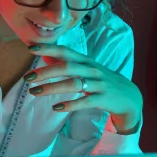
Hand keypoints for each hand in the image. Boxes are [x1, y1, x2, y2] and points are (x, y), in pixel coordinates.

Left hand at [23, 43, 142, 128]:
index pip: (66, 51)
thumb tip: (46, 56)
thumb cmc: (103, 82)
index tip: (31, 48)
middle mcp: (92, 69)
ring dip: (52, 88)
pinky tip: (56, 108)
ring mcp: (98, 84)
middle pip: (67, 67)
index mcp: (86, 61)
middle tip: (28, 78)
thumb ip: (68, 63)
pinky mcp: (103, 99)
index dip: (49, 48)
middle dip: (46, 71)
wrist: (129, 98)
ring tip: (34, 92)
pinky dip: (70, 104)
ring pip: (73, 84)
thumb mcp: (87, 69)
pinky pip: (85, 101)